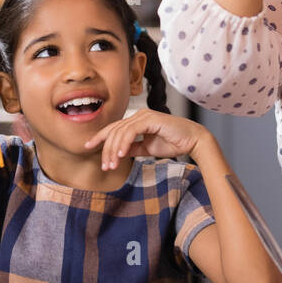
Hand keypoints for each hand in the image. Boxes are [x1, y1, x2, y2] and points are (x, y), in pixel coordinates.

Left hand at [83, 109, 212, 168]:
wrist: (193, 141)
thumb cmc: (173, 142)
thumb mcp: (147, 148)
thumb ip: (133, 148)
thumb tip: (117, 153)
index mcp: (137, 121)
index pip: (114, 128)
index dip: (100, 137)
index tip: (88, 147)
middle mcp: (139, 116)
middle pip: (114, 131)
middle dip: (106, 150)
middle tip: (105, 166)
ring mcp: (144, 116)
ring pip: (120, 132)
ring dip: (114, 150)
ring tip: (112, 165)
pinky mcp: (151, 119)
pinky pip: (131, 131)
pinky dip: (124, 143)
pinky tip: (121, 155)